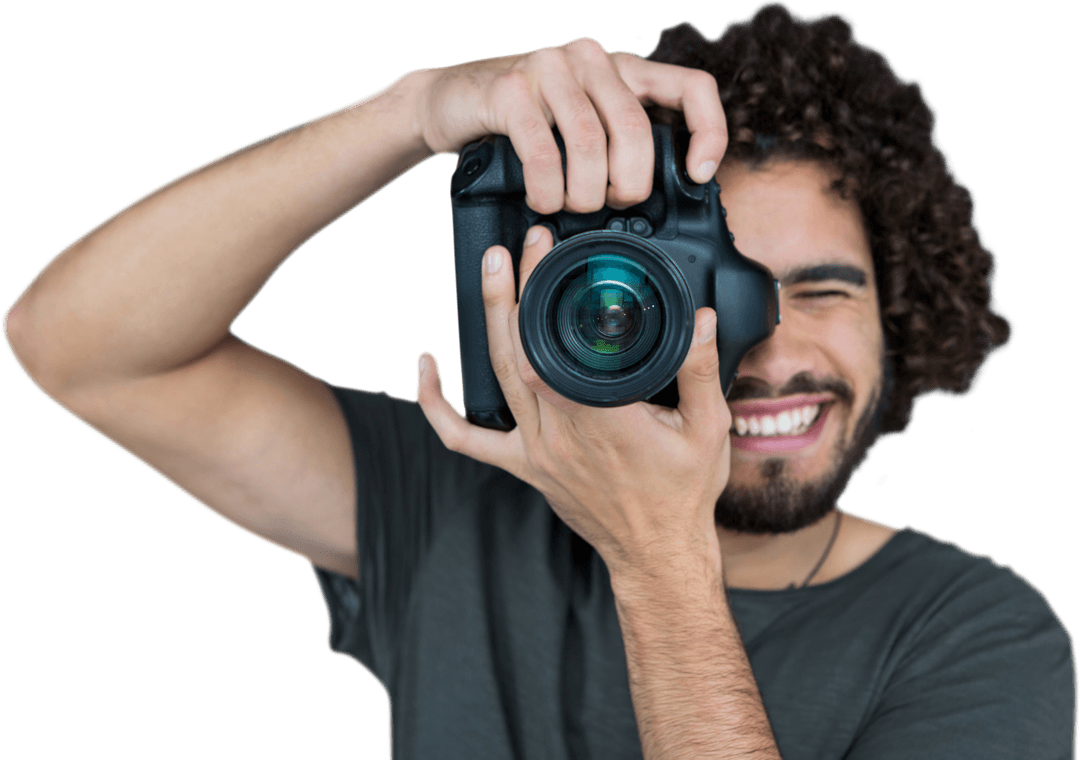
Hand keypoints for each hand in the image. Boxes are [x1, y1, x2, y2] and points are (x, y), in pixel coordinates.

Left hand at [415, 226, 731, 573]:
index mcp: (603, 420)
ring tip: (488, 275)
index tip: (546, 255)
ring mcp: (536, 451)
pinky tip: (426, 367)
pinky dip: (436, 406)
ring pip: (497, 379)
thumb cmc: (681, 497)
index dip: (540, 296)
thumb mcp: (708, 430)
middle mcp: (560, 433)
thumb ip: (701, 371)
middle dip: (509, 294)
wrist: (657, 554)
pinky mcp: (524, 466)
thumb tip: (702, 320)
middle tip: (509, 250)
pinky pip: (466, 440)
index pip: (557, 348)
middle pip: (518, 354)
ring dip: (488, 322)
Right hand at [417, 37, 726, 212]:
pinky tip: (541, 200)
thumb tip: (652, 196)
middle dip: (629, 184)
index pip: (691, 86)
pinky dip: (547, 190)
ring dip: (584, 194)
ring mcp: (549, 68)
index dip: (708, 132)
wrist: (447, 100)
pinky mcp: (510, 89)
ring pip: (590, 145)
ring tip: (570, 208)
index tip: (697, 174)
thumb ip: (615, 142)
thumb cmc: (518, 122)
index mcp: (620, 68)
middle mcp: (590, 58)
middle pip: (635, 131)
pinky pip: (544, 153)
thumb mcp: (578, 124)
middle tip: (611, 205)